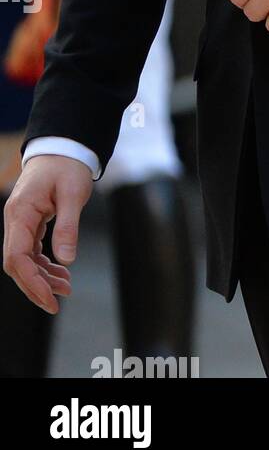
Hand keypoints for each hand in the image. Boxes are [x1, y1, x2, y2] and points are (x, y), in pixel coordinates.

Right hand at [3, 154, 92, 312]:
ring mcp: (20, 222)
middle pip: (16, 264)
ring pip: (23, 260)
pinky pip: (31, 251)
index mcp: (20, 213)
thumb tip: (66, 260)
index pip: (16, 257)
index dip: (31, 281)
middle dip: (35, 286)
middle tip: (58, 302)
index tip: (50, 298)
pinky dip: (44, 265)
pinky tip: (60, 273)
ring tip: (65, 288)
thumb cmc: (68, 166)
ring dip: (42, 277)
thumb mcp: (73, 194)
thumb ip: (68, 226)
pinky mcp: (28, 223)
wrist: (63, 148)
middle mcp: (15, 220)